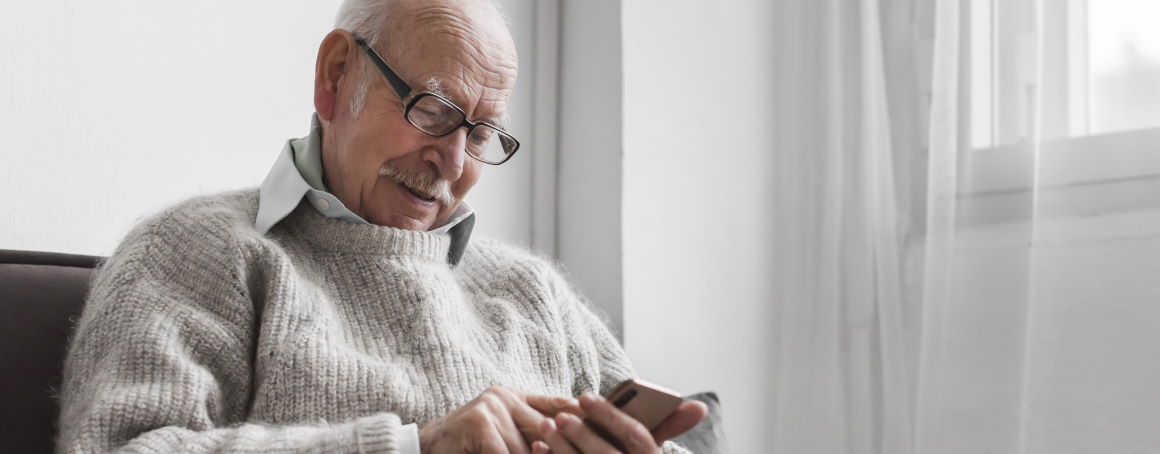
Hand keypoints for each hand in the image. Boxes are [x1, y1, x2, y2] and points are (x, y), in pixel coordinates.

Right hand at [419, 386, 580, 453]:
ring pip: (530, 448)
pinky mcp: (481, 423)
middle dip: (565, 449)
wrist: (423, 448)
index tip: (608, 431)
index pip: (559, 405)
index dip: (584, 418)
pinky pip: (507, 453)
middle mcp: (504, 396)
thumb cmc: (466, 447)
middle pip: (549, 427)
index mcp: (512, 396)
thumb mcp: (500, 433)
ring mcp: (492, 407)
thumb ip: (529, 430)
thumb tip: (572, 436)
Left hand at [533, 393, 706, 453]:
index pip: (638, 438)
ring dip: (562, 448)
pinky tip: (537, 447)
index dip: (611, 416)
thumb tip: (700, 407)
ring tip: (545, 427)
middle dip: (582, 435)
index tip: (585, 397)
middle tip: (559, 416)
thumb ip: (669, 426)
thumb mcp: (652, 450)